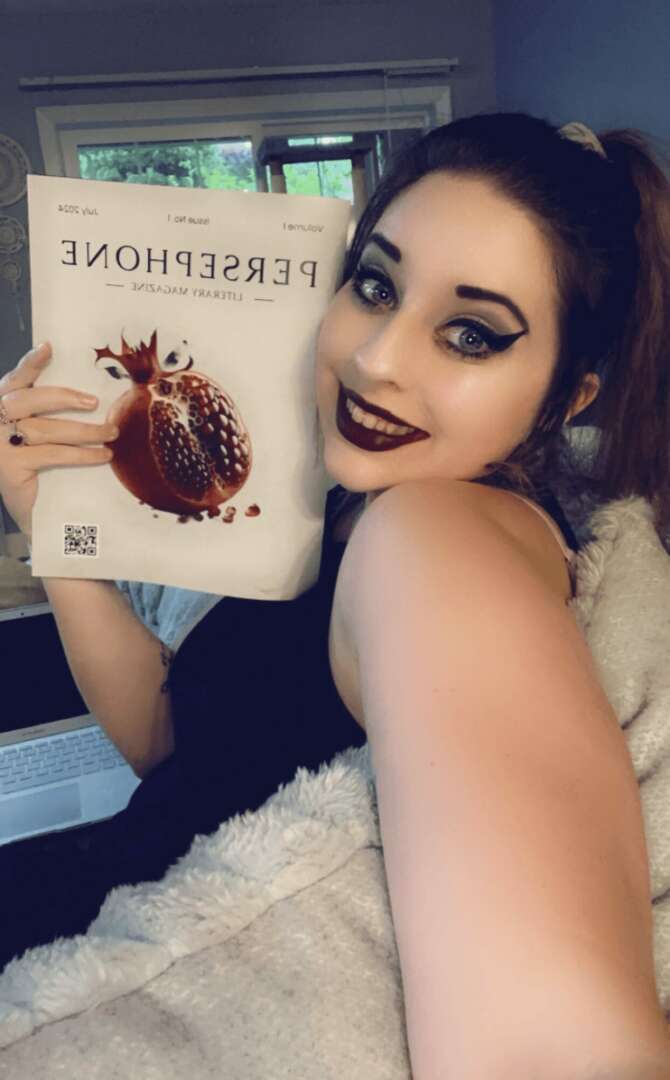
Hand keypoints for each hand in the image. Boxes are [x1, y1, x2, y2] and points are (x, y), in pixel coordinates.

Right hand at [0, 342, 118, 541]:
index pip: (15, 380)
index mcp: (0, 406)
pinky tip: (102, 456)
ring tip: (111, 433)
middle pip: (27, 400)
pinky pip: (52, 454)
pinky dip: (81, 454)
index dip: (30, 363)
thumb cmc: (37, 466)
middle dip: (63, 397)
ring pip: (46, 429)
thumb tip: (89, 395)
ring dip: (84, 430)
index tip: (48, 347)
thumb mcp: (38, 435)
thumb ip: (47, 412)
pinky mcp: (9, 467)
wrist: (27, 509)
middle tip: (94, 402)